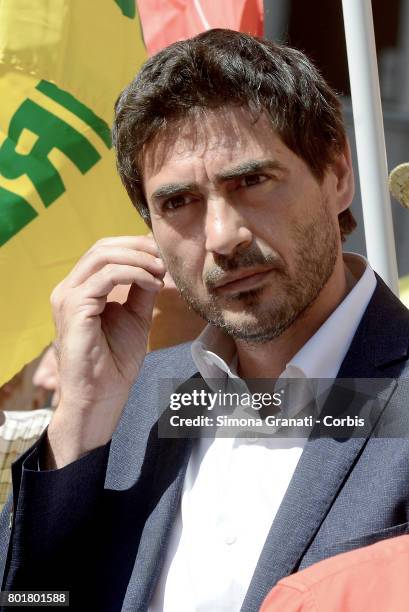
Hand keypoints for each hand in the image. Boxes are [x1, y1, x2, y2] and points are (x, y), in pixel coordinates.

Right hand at [46, 235, 165, 467]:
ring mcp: (67, 297)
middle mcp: (69, 289)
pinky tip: (153, 284)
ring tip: (161, 271)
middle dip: (137, 246)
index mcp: (80, 289)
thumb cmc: (116, 361)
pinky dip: (134, 274)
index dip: (134, 246)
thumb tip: (157, 264)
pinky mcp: (73, 308)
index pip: (104, 251)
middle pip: (102, 247)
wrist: (102, 395)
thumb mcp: (135, 316)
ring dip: (138, 259)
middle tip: (164, 257)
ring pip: (103, 256)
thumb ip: (141, 289)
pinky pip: (107, 277)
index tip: (162, 254)